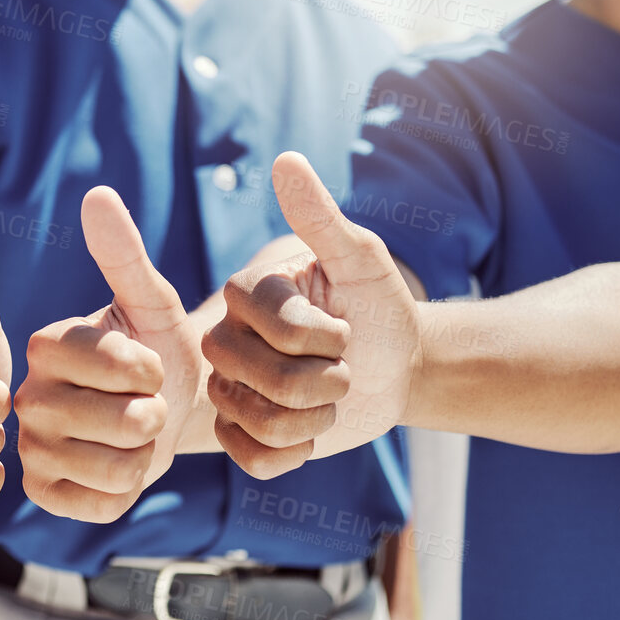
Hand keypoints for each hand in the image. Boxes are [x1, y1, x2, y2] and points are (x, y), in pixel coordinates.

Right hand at [15, 186, 202, 522]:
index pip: (126, 365)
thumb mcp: (149, 303)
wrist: (157, 413)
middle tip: (143, 405)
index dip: (155, 371)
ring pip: (119, 468)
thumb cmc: (155, 352)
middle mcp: (24, 394)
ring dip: (145, 456)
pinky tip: (115, 468)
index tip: (145, 365)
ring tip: (130, 437)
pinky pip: (104, 504)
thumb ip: (123, 253)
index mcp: (44, 342)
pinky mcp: (39, 494)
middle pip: (126, 421)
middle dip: (156, 416)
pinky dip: (126, 492)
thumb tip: (97, 194)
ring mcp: (27, 449)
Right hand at [202, 152, 420, 477]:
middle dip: (325, 382)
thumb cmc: (378, 307)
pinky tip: (311, 430)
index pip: (280, 330)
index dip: (326, 338)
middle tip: (341, 366)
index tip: (345, 326)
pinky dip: (295, 452)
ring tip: (329, 397)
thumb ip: (321, 217)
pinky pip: (253, 459)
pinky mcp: (237, 432)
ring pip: (261, 423)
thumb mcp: (361, 260)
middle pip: (265, 381)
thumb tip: (286, 160)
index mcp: (244, 293)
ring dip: (317, 417)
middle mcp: (223, 337)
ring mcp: (226, 387)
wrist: (396, 367)